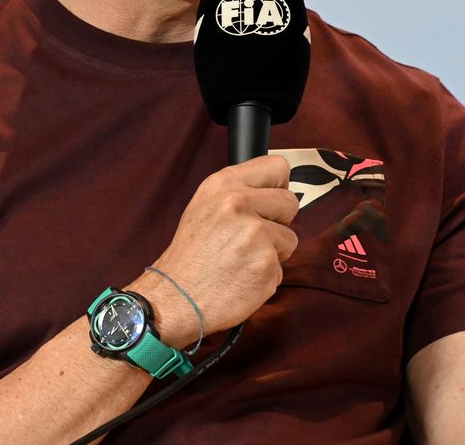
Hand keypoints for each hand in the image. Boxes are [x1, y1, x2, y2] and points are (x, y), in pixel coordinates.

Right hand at [143, 155, 298, 342]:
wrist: (174, 299)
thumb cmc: (190, 256)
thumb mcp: (204, 206)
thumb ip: (238, 192)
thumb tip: (276, 188)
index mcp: (223, 184)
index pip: (277, 166)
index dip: (278, 186)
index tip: (270, 201)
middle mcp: (239, 203)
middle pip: (290, 202)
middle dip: (278, 222)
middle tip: (251, 238)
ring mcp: (256, 235)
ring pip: (290, 238)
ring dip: (273, 252)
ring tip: (241, 260)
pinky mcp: (266, 265)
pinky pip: (282, 268)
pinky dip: (265, 276)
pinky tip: (241, 279)